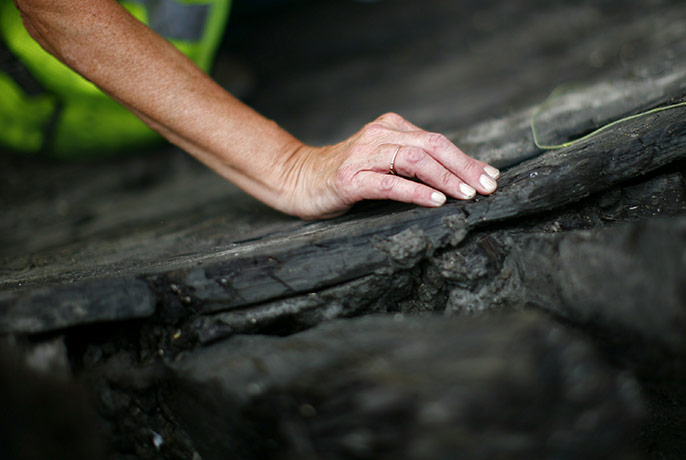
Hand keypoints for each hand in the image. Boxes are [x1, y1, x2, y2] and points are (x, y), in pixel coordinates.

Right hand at [279, 113, 500, 218]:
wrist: (298, 179)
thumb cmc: (347, 176)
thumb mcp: (382, 161)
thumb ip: (412, 162)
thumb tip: (459, 177)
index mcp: (390, 127)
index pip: (437, 140)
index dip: (467, 159)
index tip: (491, 177)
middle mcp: (378, 135)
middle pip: (432, 145)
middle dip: (464, 167)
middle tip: (487, 187)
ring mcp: (363, 155)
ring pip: (414, 159)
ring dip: (445, 177)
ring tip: (466, 194)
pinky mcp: (350, 179)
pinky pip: (390, 183)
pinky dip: (416, 191)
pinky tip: (435, 200)